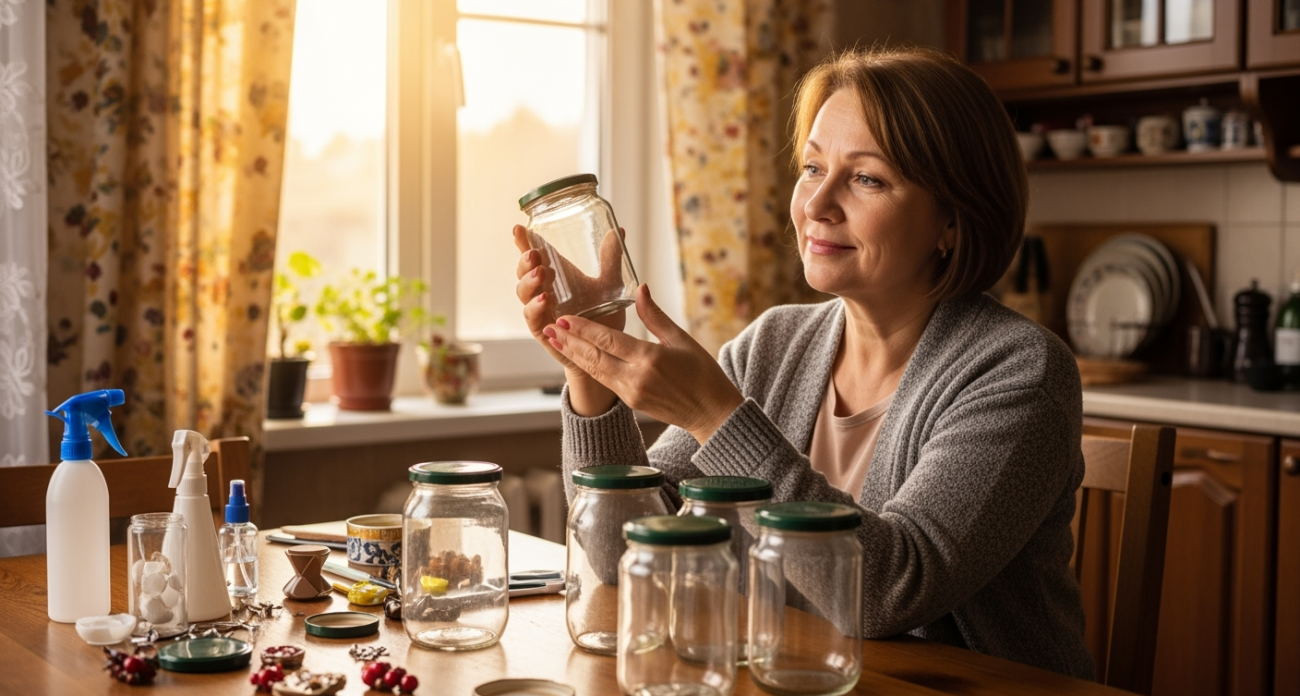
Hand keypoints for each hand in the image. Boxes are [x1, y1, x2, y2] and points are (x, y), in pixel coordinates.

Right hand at [514, 224, 626, 413]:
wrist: (605, 351)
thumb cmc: (602, 316)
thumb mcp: (608, 284)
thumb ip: (610, 259)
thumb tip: (618, 231)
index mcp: (555, 276)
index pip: (534, 255)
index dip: (524, 242)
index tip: (518, 228)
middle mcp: (543, 291)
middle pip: (523, 272)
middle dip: (525, 261)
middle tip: (534, 254)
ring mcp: (540, 311)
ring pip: (523, 294)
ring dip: (529, 282)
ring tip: (540, 274)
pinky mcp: (543, 330)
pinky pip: (532, 318)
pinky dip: (535, 308)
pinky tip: (544, 300)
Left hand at [543, 284, 744, 443]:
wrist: (712, 414)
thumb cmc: (703, 374)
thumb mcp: (682, 339)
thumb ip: (655, 316)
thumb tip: (640, 288)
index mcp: (650, 359)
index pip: (609, 340)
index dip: (584, 328)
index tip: (565, 317)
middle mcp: (636, 378)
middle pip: (594, 357)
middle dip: (570, 341)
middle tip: (550, 326)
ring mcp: (631, 393)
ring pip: (595, 371)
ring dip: (574, 354)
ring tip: (555, 340)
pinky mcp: (631, 403)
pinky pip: (605, 381)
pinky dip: (589, 367)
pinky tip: (579, 356)